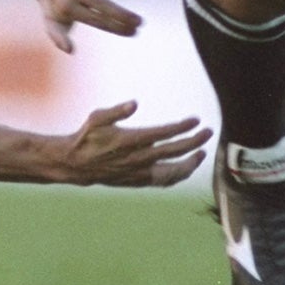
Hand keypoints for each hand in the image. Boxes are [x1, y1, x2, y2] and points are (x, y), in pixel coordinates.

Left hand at [23, 0, 140, 52]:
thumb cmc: (52, 1)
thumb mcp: (51, 20)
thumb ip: (58, 36)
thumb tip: (70, 51)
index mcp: (66, 8)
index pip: (96, 20)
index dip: (115, 28)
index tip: (134, 32)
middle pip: (99, 4)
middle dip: (121, 14)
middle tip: (140, 20)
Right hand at [51, 102, 209, 187]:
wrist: (77, 165)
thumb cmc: (86, 137)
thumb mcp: (96, 118)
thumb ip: (116, 111)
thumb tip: (133, 103)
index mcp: (131, 141)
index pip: (164, 134)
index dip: (182, 127)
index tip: (195, 120)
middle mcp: (138, 159)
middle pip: (174, 151)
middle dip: (194, 141)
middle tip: (207, 132)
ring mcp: (139, 173)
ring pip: (173, 172)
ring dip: (190, 163)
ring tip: (201, 153)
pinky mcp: (138, 181)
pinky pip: (163, 181)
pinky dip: (177, 176)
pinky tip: (185, 168)